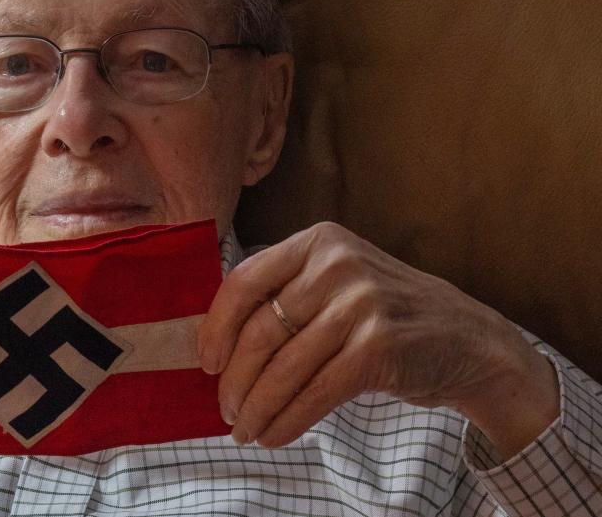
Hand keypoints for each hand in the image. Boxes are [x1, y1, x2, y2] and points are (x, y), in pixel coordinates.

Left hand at [197, 222, 559, 456]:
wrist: (468, 340)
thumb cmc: (386, 314)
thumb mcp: (338, 281)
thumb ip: (286, 295)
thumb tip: (219, 346)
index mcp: (318, 241)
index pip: (245, 280)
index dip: (216, 327)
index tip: (207, 362)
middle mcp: (337, 264)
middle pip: (260, 329)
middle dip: (235, 379)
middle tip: (224, 409)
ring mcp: (361, 304)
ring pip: (285, 367)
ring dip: (257, 407)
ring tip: (244, 430)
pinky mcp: (379, 347)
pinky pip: (315, 392)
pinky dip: (288, 420)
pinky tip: (274, 435)